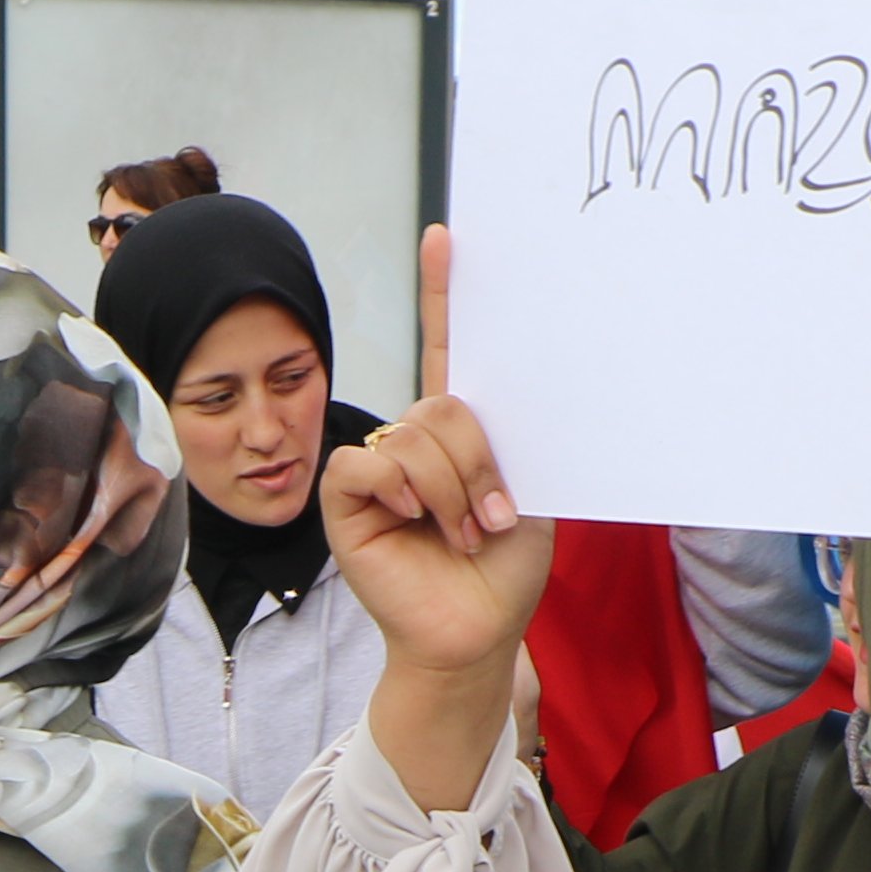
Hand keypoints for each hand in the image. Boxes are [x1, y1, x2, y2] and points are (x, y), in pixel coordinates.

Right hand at [319, 225, 547, 678]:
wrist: (475, 635)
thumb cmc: (502, 572)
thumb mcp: (526, 496)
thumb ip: (507, 443)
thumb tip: (491, 398)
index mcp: (460, 431)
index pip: (447, 349)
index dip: (444, 293)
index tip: (448, 236)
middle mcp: (415, 441)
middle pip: (444, 404)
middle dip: (478, 461)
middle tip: (493, 516)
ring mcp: (378, 469)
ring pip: (413, 435)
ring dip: (451, 489)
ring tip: (463, 534)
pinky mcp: (344, 499)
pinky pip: (368, 463)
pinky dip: (400, 490)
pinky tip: (415, 521)